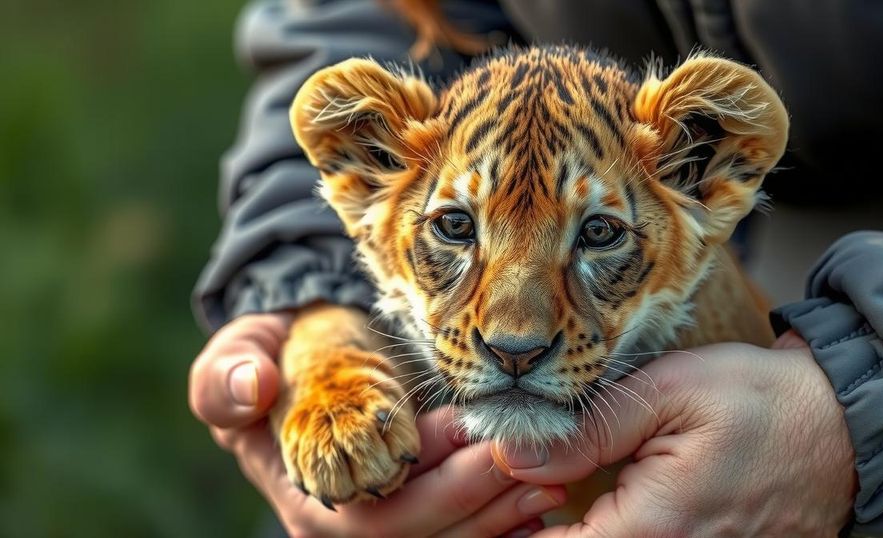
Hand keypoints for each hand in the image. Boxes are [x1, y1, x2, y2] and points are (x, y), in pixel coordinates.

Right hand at [189, 313, 566, 536]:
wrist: (305, 366)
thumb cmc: (279, 358)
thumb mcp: (242, 353)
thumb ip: (227, 374)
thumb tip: (251, 389)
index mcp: (305, 491)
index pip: (374, 505)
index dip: (428, 473)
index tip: (473, 426)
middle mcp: (342, 525)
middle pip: (419, 532)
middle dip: (479, 497)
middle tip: (535, 460)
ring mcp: (381, 530)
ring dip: (502, 517)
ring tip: (553, 484)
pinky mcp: (416, 524)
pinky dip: (504, 532)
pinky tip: (541, 515)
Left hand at [492, 334, 856, 536]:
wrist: (840, 428)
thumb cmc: (759, 403)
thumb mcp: (667, 393)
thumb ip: (587, 430)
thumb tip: (510, 454)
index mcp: (649, 531)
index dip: (508, 526)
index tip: (495, 487)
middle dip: (533, 527)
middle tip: (519, 483)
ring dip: (571, 528)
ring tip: (550, 490)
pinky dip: (605, 528)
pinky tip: (591, 501)